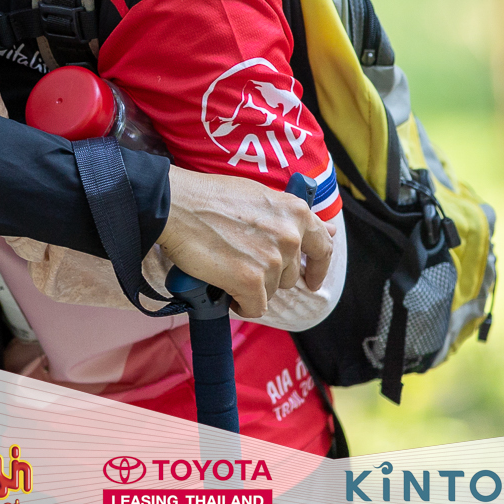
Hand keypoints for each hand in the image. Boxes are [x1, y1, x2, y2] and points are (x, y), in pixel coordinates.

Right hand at [158, 167, 333, 318]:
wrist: (174, 204)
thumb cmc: (208, 197)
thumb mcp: (259, 196)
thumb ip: (290, 217)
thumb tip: (329, 231)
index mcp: (295, 212)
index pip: (323, 247)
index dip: (317, 267)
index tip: (311, 279)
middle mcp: (290, 236)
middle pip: (289, 275)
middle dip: (268, 273)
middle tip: (240, 260)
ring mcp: (272, 260)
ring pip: (270, 291)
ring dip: (250, 286)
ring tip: (226, 267)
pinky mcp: (251, 281)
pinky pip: (254, 307)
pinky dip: (240, 303)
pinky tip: (224, 288)